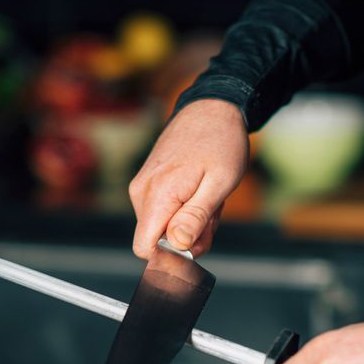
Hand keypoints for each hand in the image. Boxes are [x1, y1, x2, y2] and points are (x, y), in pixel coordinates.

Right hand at [129, 99, 247, 258]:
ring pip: (163, 226)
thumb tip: (176, 245)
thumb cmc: (220, 142)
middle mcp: (142, 191)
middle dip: (189, 236)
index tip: (197, 243)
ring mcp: (143, 186)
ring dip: (190, 221)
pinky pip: (164, 211)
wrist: (212, 108)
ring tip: (208, 194)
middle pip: (158, 240)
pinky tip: (199, 189)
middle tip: (212, 210)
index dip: (171, 255)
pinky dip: (185, 208)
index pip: (144, 248)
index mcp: (158, 194)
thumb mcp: (219, 183)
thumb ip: (195, 217)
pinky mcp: (148, 183)